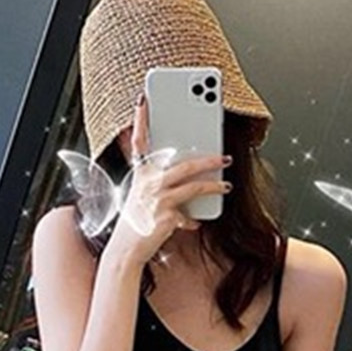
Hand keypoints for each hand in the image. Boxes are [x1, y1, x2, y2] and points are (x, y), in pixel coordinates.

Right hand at [105, 93, 231, 266]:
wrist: (125, 251)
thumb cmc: (136, 222)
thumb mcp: (144, 197)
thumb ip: (161, 184)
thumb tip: (188, 178)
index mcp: (140, 174)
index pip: (139, 142)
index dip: (140, 119)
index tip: (143, 99)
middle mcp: (147, 183)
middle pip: (183, 164)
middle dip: (207, 158)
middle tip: (224, 156)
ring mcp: (157, 198)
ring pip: (192, 185)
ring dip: (213, 184)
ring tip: (226, 185)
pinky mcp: (166, 216)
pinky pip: (189, 214)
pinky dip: (194, 219)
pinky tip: (197, 222)